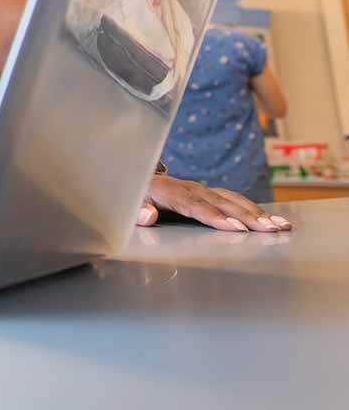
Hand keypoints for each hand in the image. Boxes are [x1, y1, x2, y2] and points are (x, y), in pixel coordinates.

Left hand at [138, 175, 291, 232]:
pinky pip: (235, 199)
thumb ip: (137, 211)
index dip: (214, 216)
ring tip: (281, 226)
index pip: (193, 205)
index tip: (234, 228)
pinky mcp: (210, 193)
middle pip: (221, 202)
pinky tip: (273, 220)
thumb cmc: (133, 196)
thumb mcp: (128, 203)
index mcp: (168, 191)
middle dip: (247, 216)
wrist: (137, 179)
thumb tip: (149, 216)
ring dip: (258, 213)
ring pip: (233, 200)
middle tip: (270, 230)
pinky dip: (255, 209)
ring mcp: (202, 189)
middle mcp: (189, 187)